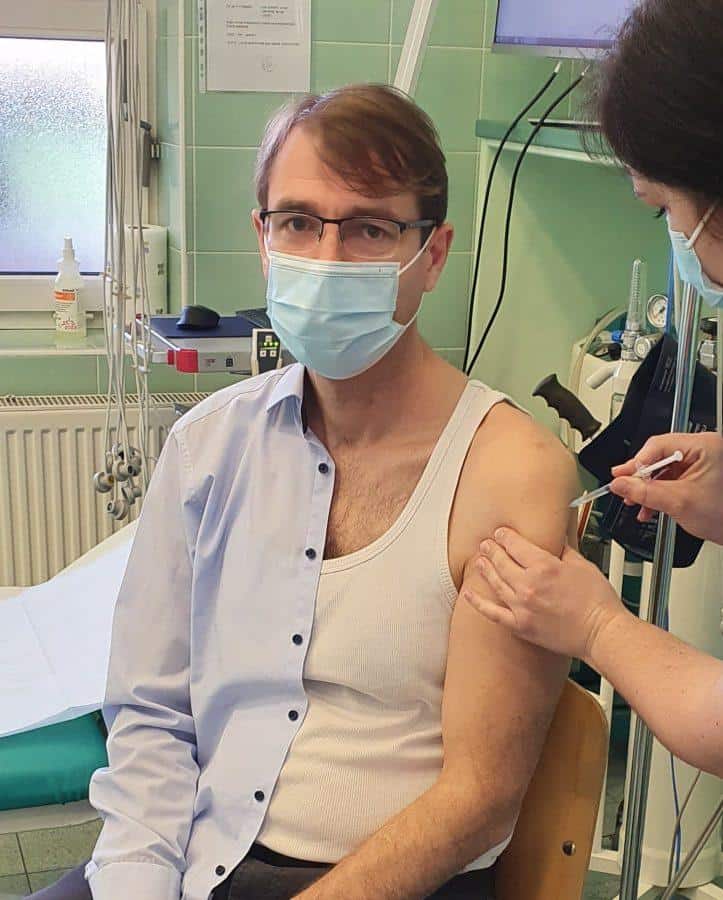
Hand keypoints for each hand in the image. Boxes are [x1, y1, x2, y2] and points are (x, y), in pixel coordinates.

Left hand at [461, 529, 626, 660]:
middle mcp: (529, 585)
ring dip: (485, 569)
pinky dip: (478, 603)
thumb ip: (564, 550)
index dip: (505, 537)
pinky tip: (468, 594)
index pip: (515, 545)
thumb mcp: (583, 565)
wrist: (601, 633)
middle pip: (502, 561)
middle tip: (486, 544)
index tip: (501, 533)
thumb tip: (554, 539)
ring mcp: (522, 607)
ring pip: (495, 582)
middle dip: (492, 550)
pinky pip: (493, 613)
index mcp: (544, 567)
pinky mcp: (521, 626)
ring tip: (479, 561)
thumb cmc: (598, 601)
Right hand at [610, 432, 722, 544]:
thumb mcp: (678, 502)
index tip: (621, 477)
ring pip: (663, 469)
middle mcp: (704, 449)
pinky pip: (672, 478)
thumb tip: (619, 484)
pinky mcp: (699, 475)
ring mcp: (702, 462)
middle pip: (659, 456)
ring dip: (648, 488)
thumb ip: (644, 492)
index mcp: (705, 446)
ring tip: (636, 502)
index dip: (637, 463)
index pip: (659, 446)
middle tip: (624, 488)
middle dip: (641, 478)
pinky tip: (649, 506)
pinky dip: (659, 492)